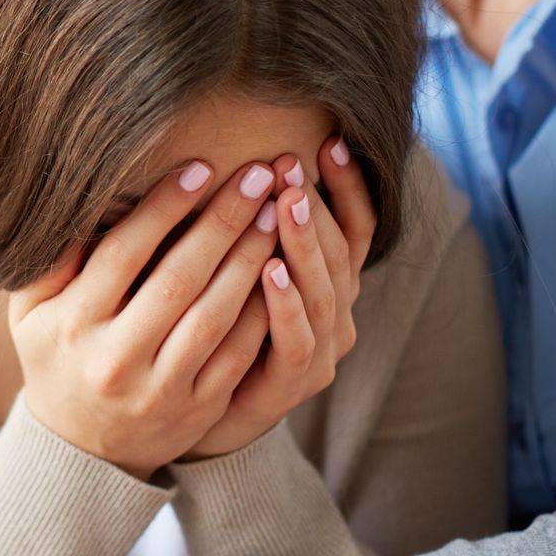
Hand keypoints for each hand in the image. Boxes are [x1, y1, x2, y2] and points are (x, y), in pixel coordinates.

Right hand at [7, 157, 282, 477]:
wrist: (80, 448)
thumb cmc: (57, 357)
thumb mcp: (31, 312)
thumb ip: (52, 260)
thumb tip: (85, 199)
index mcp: (73, 325)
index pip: (124, 253)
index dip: (164, 207)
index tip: (201, 167)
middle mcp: (116, 358)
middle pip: (179, 279)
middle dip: (222, 221)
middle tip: (258, 176)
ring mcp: (160, 388)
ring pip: (216, 315)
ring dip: (251, 258)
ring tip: (277, 212)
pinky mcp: (197, 409)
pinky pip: (239, 353)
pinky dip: (264, 309)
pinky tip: (283, 269)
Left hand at [183, 136, 376, 457]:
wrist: (200, 415)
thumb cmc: (215, 330)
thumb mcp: (234, 270)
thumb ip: (246, 226)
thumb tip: (235, 156)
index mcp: (328, 283)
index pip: (354, 227)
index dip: (348, 186)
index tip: (330, 141)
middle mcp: (335, 314)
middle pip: (340, 251)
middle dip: (315, 203)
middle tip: (292, 162)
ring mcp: (320, 350)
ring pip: (323, 290)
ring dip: (304, 243)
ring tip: (286, 201)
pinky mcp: (293, 382)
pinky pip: (296, 338)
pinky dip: (286, 304)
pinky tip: (269, 270)